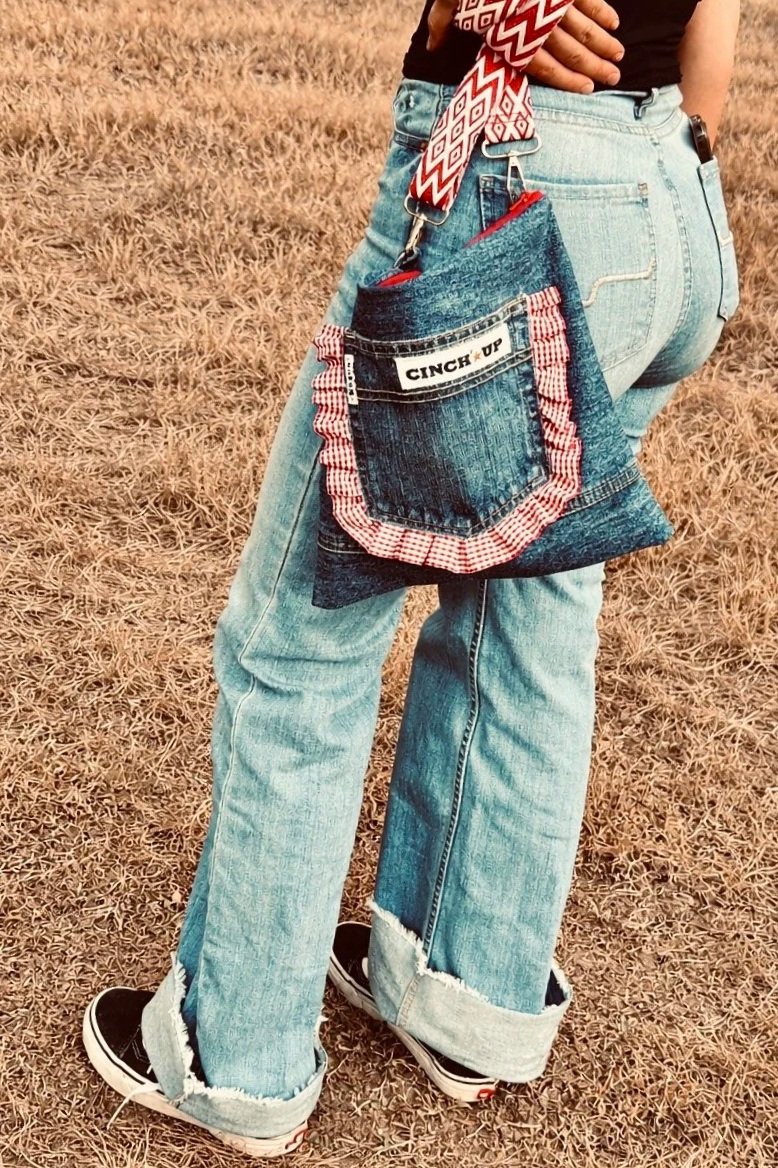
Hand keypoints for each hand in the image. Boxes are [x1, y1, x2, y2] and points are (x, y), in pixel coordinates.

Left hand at [427, 0, 624, 93]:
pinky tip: (614, 21)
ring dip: (603, 41)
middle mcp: (536, 20)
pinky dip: (601, 9)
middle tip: (613, 79)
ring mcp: (551, 0)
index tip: (587, 89)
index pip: (544, 65)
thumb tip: (432, 48)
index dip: (567, 79)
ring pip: (584, 25)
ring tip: (619, 56)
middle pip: (571, 49)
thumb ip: (442, 24)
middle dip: (594, 65)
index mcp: (512, 33)